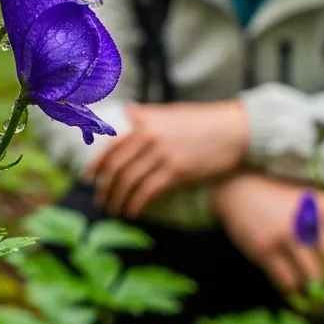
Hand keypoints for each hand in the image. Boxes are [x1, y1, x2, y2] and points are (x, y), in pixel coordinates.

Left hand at [84, 101, 249, 218]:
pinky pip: (149, 192)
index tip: (89, 178)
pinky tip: (134, 213)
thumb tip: (126, 110)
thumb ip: (146, 115)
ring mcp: (164, 155)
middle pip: (117, 168)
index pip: (111, 146)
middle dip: (106, 188)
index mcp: (145, 123)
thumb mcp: (170, 112)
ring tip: (115, 210)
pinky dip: (137, 205)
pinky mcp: (178, 172)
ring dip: (119, 200)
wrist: (235, 130)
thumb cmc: (203, 121)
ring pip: (130, 183)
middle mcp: (150, 138)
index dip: (96, 164)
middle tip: (101, 201)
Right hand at [212, 174, 323, 303]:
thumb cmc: (282, 200)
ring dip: (321, 305)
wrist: (239, 186)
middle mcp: (312, 225)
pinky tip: (301, 303)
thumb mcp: (315, 205)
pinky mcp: (265, 251)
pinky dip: (297, 300)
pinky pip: (288, 285)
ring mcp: (287, 238)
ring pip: (314, 284)